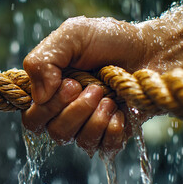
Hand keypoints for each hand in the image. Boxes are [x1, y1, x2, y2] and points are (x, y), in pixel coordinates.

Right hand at [22, 16, 146, 155]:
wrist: (151, 50)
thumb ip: (43, 60)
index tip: (71, 83)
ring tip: (109, 96)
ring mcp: (86, 124)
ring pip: (75, 140)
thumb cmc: (110, 39)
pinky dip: (112, 129)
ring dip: (94, 117)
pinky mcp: (110, 134)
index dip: (46, 107)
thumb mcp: (71, 35)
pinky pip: (102, 147)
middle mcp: (63, 110)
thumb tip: (38, 97)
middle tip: (94, 88)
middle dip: (74, 110)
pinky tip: (121, 110)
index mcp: (48, 88)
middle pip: (51, 131)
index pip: (30, 115)